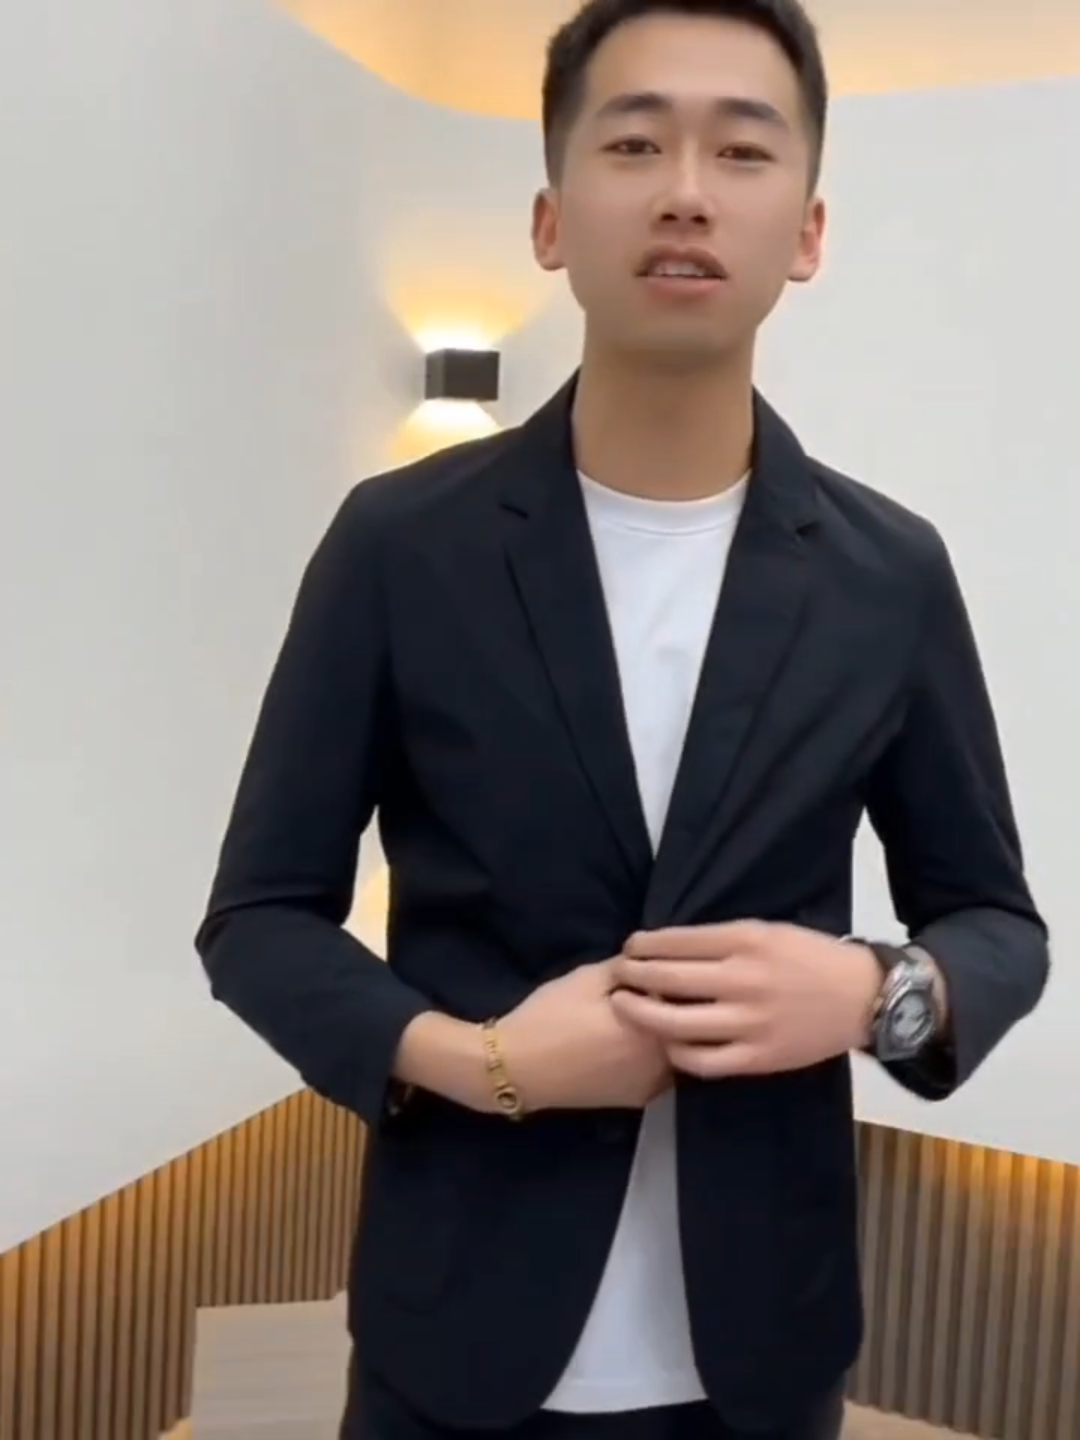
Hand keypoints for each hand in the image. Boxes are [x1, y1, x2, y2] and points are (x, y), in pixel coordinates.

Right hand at [499, 959, 672, 1111]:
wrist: (517, 1069)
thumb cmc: (551, 1017)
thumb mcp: (588, 978)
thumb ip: (629, 966)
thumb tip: (654, 958)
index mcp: (654, 1026)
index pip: (686, 996)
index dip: (677, 978)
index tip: (666, 966)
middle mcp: (663, 1061)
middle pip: (687, 1026)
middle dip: (676, 1004)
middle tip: (655, 987)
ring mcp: (653, 1085)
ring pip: (677, 1050)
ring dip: (668, 1031)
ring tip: (644, 1013)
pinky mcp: (640, 1100)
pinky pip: (662, 1070)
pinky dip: (657, 1054)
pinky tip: (635, 1040)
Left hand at [609, 921, 880, 1079]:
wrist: (861, 997)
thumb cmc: (809, 957)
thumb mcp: (767, 931)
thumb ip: (723, 940)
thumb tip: (671, 946)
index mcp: (746, 942)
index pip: (678, 941)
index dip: (644, 945)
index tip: (630, 947)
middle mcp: (743, 980)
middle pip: (669, 979)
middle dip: (633, 977)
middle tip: (618, 976)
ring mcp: (749, 1023)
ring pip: (677, 1023)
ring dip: (642, 1014)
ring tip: (624, 1008)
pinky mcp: (758, 1057)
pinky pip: (704, 1061)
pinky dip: (677, 1053)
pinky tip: (666, 1044)